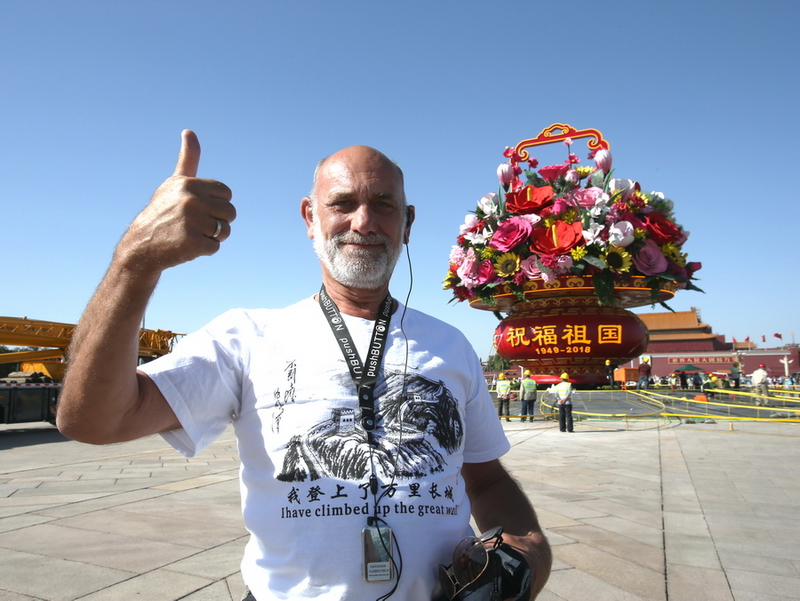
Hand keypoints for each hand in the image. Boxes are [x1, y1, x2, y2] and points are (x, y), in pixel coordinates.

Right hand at [117, 130, 235, 274]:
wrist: (141, 246)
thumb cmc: (163, 212)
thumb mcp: (174, 183)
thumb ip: (188, 159)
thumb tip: (189, 131)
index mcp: (188, 184)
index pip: (226, 194)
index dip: (216, 204)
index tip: (199, 208)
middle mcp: (190, 200)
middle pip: (230, 212)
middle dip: (218, 221)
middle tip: (196, 225)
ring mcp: (191, 222)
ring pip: (225, 231)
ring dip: (213, 237)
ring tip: (192, 235)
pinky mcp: (192, 243)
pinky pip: (215, 247)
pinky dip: (205, 250)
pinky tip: (187, 246)